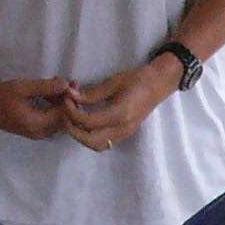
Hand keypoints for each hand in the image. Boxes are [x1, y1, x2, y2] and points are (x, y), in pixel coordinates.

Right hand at [0, 77, 75, 139]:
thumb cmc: (1, 94)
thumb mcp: (22, 87)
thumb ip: (45, 86)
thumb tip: (67, 84)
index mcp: (35, 124)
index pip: (63, 114)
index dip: (71, 99)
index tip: (73, 83)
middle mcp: (39, 133)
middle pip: (65, 120)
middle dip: (70, 102)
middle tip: (73, 83)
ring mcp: (38, 134)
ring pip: (60, 121)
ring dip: (64, 104)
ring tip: (63, 85)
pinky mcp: (36, 131)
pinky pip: (53, 121)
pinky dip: (56, 108)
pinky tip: (53, 94)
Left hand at [61, 57, 180, 151]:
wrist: (158, 83)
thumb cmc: (137, 79)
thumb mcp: (112, 82)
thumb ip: (91, 93)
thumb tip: (70, 96)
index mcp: (120, 114)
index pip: (88, 121)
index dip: (72, 112)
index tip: (66, 99)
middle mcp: (123, 128)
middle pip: (91, 141)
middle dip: (74, 130)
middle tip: (65, 115)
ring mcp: (125, 134)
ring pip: (98, 146)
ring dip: (82, 137)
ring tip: (74, 120)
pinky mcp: (126, 134)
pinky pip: (105, 143)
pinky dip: (92, 137)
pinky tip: (86, 124)